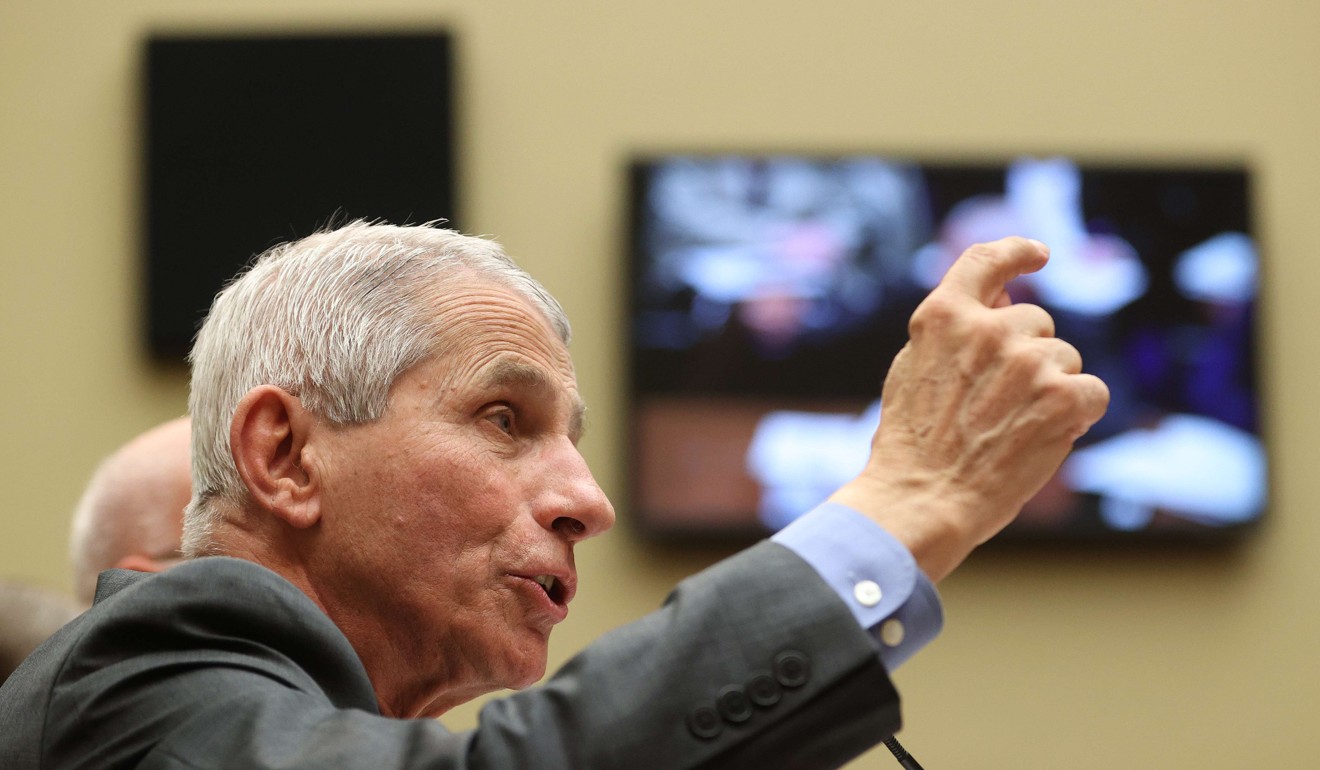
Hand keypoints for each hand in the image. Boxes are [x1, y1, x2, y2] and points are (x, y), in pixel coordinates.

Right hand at [829, 237, 1109, 580]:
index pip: (986, 262)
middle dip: (1027, 357)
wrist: (923, 499)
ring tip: (1011, 430)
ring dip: (1050, 389)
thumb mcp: (913, 369)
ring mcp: (1027, 361)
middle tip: (995, 407)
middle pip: (1036, 324)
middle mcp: (987, 329)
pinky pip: (1093, 390)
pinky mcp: (1062, 397)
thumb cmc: (913, 445)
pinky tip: (1046, 437)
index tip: (1037, 255)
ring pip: (1064, 360)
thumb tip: (1005, 301)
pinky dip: (1079, 414)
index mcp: (943, 317)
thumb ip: (954, 331)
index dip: (1016, 253)